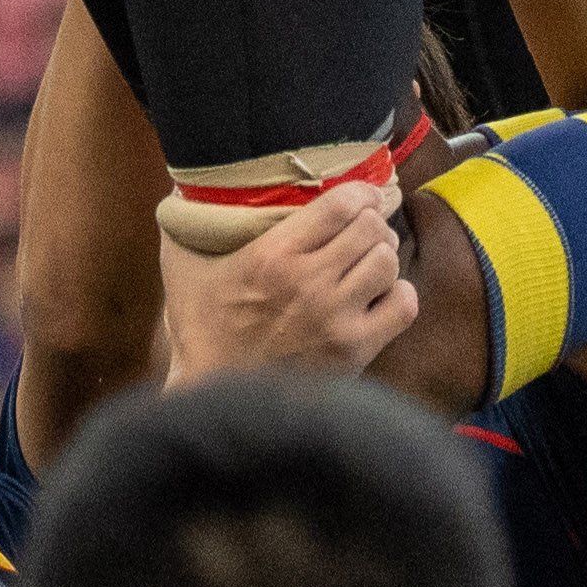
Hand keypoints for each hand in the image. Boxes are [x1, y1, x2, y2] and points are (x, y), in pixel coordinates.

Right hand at [162, 182, 419, 385]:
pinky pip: (403, 305)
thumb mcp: (183, 269)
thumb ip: (184, 223)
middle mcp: (309, 284)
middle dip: (370, 223)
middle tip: (361, 231)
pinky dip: (397, 296)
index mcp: (273, 256)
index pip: (342, 203)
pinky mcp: (353, 353)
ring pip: (388, 261)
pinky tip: (378, 298)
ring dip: (381, 257)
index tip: (359, 197)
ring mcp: (334, 320)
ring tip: (366, 263)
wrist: (214, 402)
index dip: (359, 193)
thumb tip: (183, 184)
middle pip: (371, 227)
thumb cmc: (201, 331)